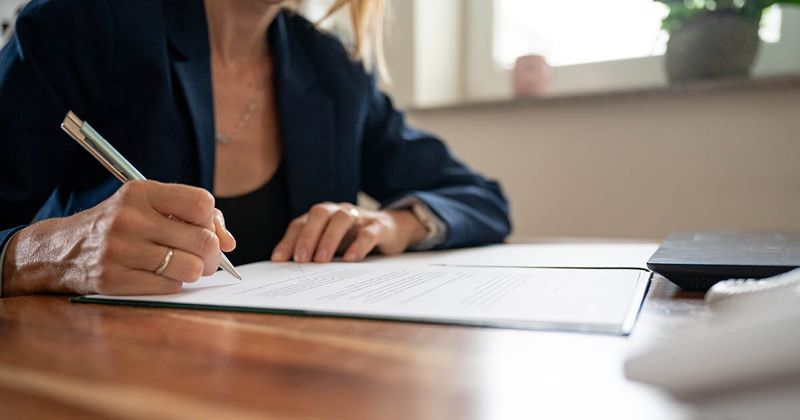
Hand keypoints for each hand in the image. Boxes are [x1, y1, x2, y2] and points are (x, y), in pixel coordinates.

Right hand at [1, 180, 235, 295]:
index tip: (205, 230)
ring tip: (184, 267)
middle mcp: (130, 218)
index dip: (212, 221)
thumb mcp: (149, 206)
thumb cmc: (120, 225)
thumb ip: (193, 217)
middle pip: (203, 241)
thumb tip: (230, 243)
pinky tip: (160, 276)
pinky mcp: (113, 279)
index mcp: (142, 192)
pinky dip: (174, 284)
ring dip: (195, 272)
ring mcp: (120, 250)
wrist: (62, 248)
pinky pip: (169, 286)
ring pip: (191, 268)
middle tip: (206, 258)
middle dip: (213, 255)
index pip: (202, 203)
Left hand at [271, 202, 427, 262]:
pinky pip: (367, 234)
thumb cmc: (356, 237)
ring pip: (342, 219)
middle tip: (300, 259)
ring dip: (328, 239)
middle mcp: (339, 211)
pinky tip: (350, 260)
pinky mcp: (379, 227)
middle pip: (319, 214)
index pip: (301, 223)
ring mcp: (360, 217)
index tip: (278, 260)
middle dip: (307, 236)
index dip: (288, 240)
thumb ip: (315, 251)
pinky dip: (358, 246)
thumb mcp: (333, 243)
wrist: (395, 228)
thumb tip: (290, 271)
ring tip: (321, 261)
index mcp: (324, 216)